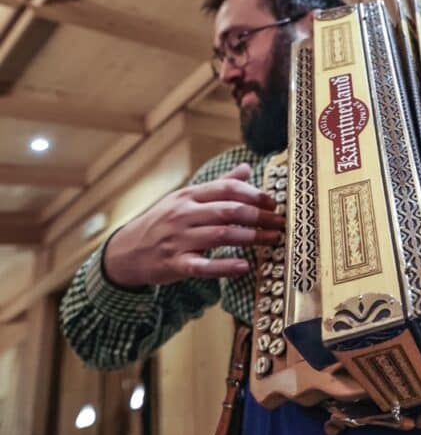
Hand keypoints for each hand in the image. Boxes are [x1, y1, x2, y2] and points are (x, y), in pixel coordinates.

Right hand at [103, 164, 283, 287]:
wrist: (126, 251)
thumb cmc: (163, 222)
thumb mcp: (186, 198)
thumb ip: (218, 185)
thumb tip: (246, 167)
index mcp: (189, 196)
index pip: (227, 189)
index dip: (254, 194)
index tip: (274, 203)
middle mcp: (183, 215)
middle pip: (228, 211)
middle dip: (259, 216)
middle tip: (280, 222)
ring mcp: (178, 240)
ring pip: (220, 235)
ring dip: (251, 238)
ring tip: (273, 240)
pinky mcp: (175, 264)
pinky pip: (203, 266)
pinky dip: (224, 267)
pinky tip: (244, 266)